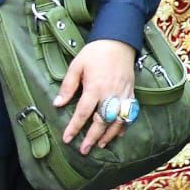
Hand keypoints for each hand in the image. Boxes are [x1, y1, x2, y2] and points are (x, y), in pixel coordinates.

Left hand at [55, 38, 135, 154]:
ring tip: (100, 145)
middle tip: (84, 150)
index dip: (74, 127)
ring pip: (118, 119)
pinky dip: (124, 124)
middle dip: (93, 137)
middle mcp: (110, 93)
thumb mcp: (77, 65)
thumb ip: (67, 86)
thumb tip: (58, 103)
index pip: (83, 113)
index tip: (67, 138)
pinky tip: (118, 133)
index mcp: (95, 87)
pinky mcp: (131, 91)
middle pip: (102, 120)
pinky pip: (130, 111)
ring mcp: (123, 93)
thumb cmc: (96, 52)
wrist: (119, 40)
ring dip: (109, 134)